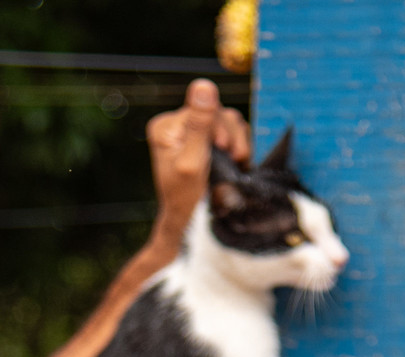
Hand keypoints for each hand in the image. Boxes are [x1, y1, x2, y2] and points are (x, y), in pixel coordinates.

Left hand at [147, 79, 252, 242]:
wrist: (190, 223)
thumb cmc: (187, 199)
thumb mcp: (192, 162)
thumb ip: (199, 125)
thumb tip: (203, 84)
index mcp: (165, 127)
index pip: (202, 108)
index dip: (219, 128)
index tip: (225, 151)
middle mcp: (177, 125)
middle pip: (217, 111)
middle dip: (230, 136)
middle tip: (234, 160)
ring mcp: (194, 132)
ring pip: (228, 119)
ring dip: (237, 141)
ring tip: (236, 163)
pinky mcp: (208, 140)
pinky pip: (233, 129)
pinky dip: (239, 145)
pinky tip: (237, 162)